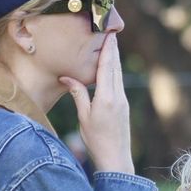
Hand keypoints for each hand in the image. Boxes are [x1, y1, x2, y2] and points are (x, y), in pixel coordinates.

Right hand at [63, 34, 134, 174]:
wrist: (116, 158)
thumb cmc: (97, 140)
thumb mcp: (84, 116)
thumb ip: (78, 94)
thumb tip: (67, 77)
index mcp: (107, 97)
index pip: (107, 67)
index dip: (107, 49)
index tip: (108, 34)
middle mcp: (118, 96)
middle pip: (115, 67)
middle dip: (113, 49)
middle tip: (111, 32)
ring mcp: (123, 101)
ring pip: (119, 74)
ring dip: (115, 59)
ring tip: (112, 45)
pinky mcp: (124, 106)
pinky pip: (119, 83)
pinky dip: (115, 71)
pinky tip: (112, 67)